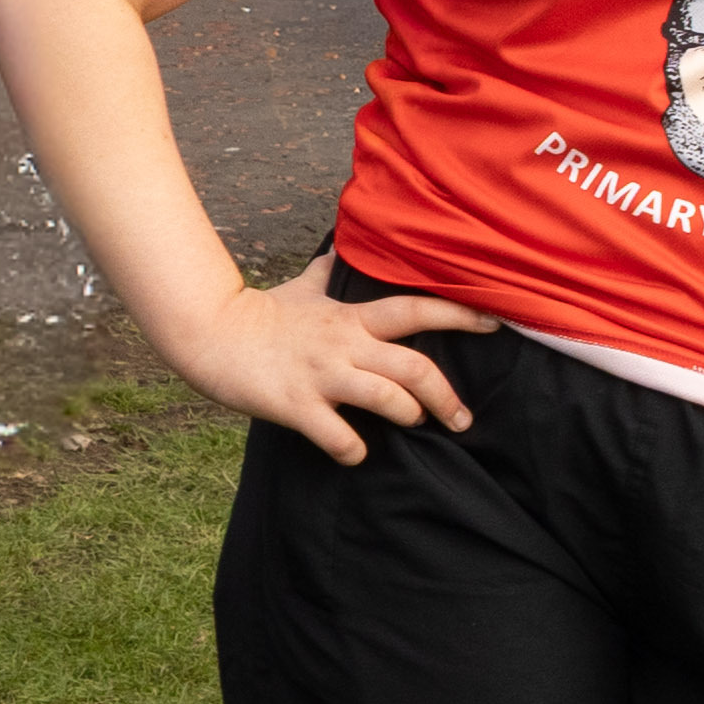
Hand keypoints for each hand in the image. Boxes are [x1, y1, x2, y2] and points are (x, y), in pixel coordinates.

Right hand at [178, 263, 485, 461]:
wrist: (207, 332)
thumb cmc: (259, 313)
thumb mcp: (300, 288)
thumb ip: (326, 275)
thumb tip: (334, 250)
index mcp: (352, 318)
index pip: (418, 310)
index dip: (461, 314)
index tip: (497, 323)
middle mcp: (345, 345)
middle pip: (415, 366)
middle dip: (447, 395)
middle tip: (463, 419)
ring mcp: (321, 376)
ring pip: (387, 397)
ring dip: (409, 414)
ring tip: (413, 423)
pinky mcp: (294, 405)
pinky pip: (337, 435)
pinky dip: (354, 450)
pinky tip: (357, 453)